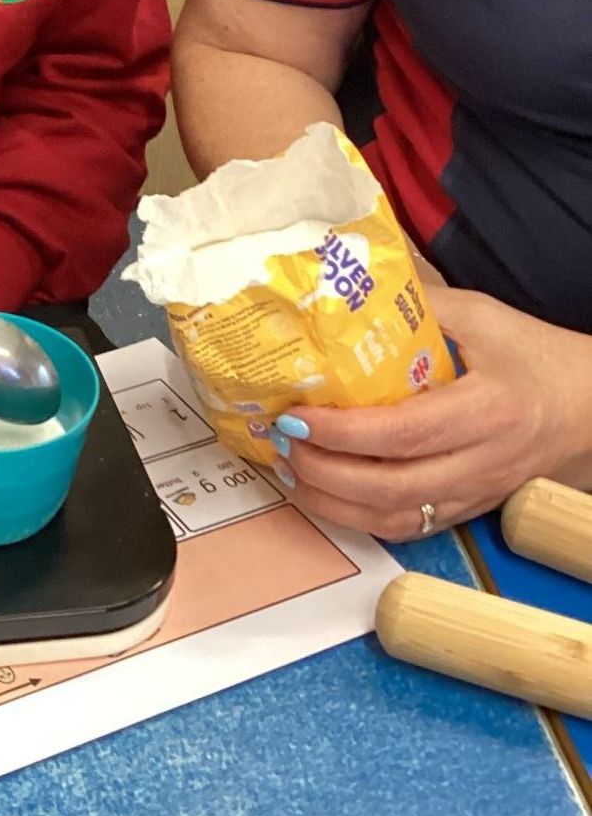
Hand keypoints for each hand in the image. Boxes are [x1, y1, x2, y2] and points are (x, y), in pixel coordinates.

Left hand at [275, 287, 591, 540]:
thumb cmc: (534, 356)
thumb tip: (346, 288)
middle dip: (324, 471)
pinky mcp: (470, 510)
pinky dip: (359, 519)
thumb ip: (418, 304)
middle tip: (281, 442)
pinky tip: (325, 495)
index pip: (404, 434)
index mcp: (488, 410)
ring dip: (333, 503)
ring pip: (396, 519)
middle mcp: (483, 462)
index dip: (343, 433)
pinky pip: (409, 528)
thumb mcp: (481, 316)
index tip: (297, 416)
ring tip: (290, 470)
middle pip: (392, 487)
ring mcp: (477, 493)